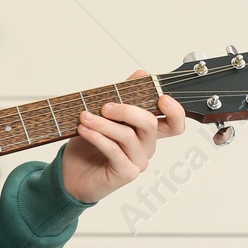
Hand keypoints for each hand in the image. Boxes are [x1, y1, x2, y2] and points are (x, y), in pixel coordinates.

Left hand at [60, 69, 186, 204]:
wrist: (71, 174)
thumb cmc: (88, 146)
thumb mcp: (104, 116)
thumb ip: (123, 95)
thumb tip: (140, 74)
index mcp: (147, 132)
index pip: (174, 123)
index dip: (175, 111)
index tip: (162, 97)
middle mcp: (147, 146)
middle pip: (150, 124)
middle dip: (126, 110)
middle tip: (104, 106)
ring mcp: (138, 161)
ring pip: (128, 136)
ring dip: (104, 124)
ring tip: (84, 117)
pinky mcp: (126, 173)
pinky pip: (114, 151)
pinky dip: (98, 138)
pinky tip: (85, 130)